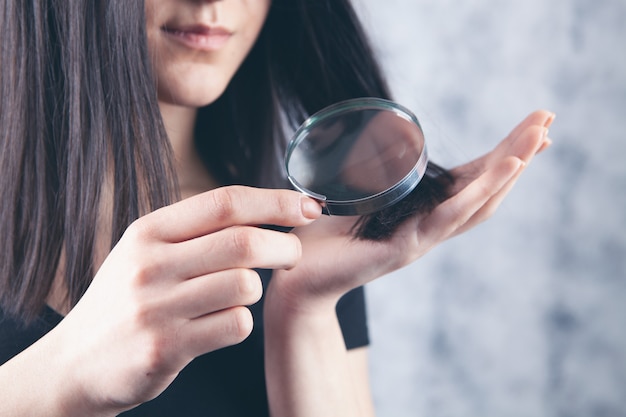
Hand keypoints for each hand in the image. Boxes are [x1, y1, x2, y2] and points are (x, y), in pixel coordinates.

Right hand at [44, 187, 321, 413]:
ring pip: (244, 285)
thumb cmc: (125, 300)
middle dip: (284, 246)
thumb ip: (195, 231)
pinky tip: (222, 323)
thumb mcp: (145, 252)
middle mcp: (150, 265)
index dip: (275, 202)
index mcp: (149, 231)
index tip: (309, 206)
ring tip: (241, 293)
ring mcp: (157, 308)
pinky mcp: (166, 348)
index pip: (225, 202)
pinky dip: (241, 322)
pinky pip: (235, 325)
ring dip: (257, 289)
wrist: (75, 364)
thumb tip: (265, 211)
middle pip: (243, 242)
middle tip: (293, 253)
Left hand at [268, 110, 554, 308]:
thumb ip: (371, 176)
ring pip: (477, 201)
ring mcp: (422, 239)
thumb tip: (371, 140)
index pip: (470, 180)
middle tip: (548, 119)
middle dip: (518, 154)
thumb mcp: (353, 196)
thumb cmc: (320, 238)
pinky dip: (479, 193)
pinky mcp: (406, 248)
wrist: (296, 278)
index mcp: (420, 212)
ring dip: (509, 169)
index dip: (501, 155)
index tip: (530, 128)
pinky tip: (504, 170)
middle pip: (484, 188)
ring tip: (537, 139)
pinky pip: (449, 217)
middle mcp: (429, 227)